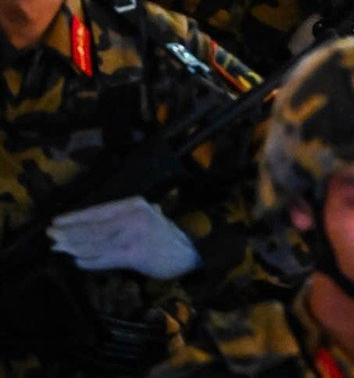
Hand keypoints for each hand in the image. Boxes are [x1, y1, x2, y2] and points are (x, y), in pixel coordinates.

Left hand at [48, 197, 200, 279]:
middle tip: (51, 237)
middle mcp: (133, 217)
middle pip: (93, 226)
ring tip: (59, 249)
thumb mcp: (147, 217)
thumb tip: (90, 224)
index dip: (75, 217)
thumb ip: (124, 217)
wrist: (188, 253)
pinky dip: (89, 261)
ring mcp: (133, 236)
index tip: (56, 222)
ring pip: (95, 242)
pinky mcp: (134, 255)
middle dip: (69, 232)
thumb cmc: (165, 236)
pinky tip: (78, 262)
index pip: (98, 210)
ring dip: (74, 247)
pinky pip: (105, 259)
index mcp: (134, 205)